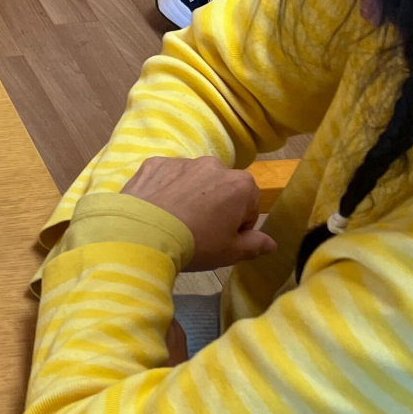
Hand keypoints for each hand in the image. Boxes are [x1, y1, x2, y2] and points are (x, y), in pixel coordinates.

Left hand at [121, 156, 276, 271]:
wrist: (141, 235)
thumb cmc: (195, 244)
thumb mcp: (230, 251)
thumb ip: (254, 244)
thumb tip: (271, 243)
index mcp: (241, 184)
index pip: (249, 206)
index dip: (238, 226)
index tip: (222, 238)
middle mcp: (213, 165)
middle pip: (221, 189)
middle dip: (214, 206)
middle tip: (197, 231)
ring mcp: (181, 162)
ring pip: (192, 180)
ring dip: (188, 196)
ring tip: (173, 221)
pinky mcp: (153, 164)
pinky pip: (165, 177)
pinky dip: (163, 190)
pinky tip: (155, 210)